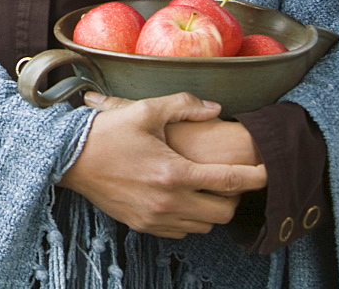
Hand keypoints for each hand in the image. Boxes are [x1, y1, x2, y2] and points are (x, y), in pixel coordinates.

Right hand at [57, 91, 267, 238]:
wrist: (71, 159)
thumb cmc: (107, 132)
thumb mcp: (145, 110)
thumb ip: (184, 106)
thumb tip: (215, 108)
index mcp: (174, 172)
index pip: (228, 181)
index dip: (254, 177)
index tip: (267, 170)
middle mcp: (169, 202)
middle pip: (222, 212)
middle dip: (234, 196)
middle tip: (232, 176)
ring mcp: (155, 218)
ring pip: (203, 225)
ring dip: (212, 208)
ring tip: (207, 186)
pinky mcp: (143, 226)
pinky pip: (181, 232)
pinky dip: (190, 218)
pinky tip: (183, 197)